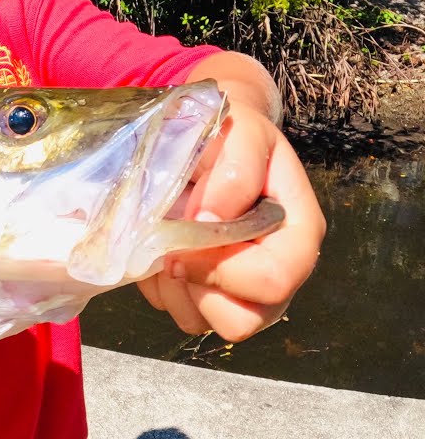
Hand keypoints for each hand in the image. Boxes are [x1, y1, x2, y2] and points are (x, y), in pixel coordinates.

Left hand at [136, 103, 326, 341]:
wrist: (211, 138)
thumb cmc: (230, 131)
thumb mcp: (241, 132)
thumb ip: (235, 172)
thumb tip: (210, 220)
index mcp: (296, 233)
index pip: (273, 280)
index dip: (222, 268)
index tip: (185, 237)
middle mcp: (278, 270)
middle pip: (243, 321)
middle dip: (198, 286)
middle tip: (171, 248)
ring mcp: (243, 289)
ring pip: (206, 323)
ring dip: (175, 290)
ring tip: (163, 245)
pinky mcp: (209, 294)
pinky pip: (181, 313)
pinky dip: (161, 289)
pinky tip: (158, 252)